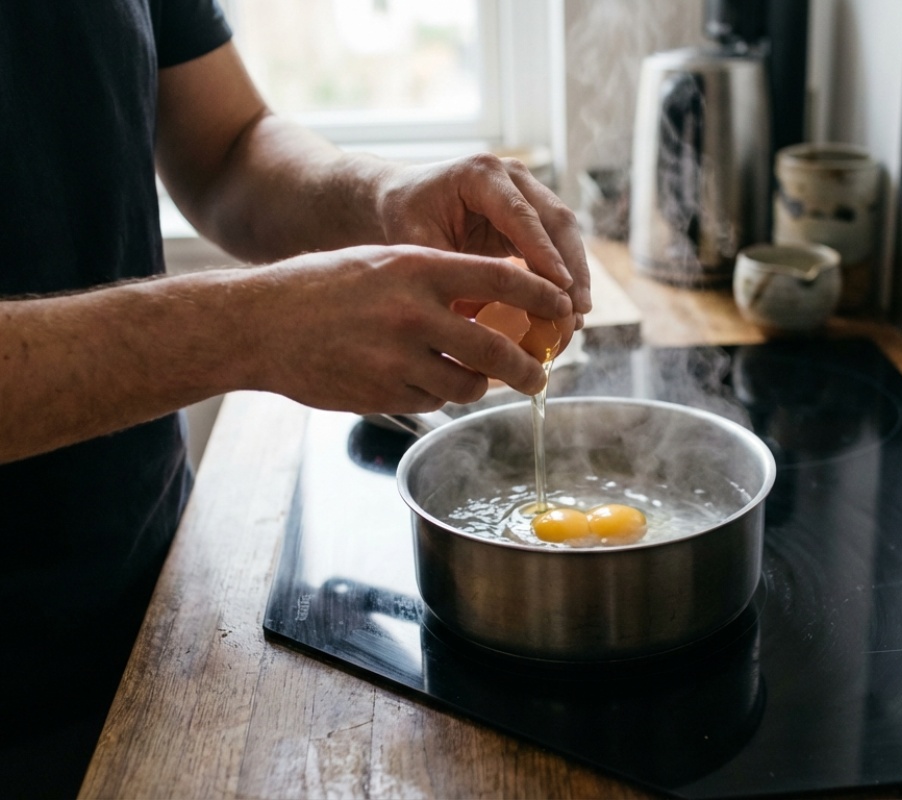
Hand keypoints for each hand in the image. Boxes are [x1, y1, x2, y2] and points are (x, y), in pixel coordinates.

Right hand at [245, 245, 573, 412]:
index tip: (565, 308)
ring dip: (479, 385)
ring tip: (478, 379)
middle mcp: (412, 313)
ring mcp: (396, 358)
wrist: (259, 325)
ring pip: (467, 384)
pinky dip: (438, 394)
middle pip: (496, 349)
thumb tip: (495, 294)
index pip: (500, 281)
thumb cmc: (321, 287)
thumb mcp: (381, 262)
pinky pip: (431, 400)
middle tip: (539, 375)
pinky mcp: (382, 394)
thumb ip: (434, 278)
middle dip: (527, 368)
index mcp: (416, 269)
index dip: (541, 297)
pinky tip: (425, 380)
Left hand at [375, 154, 591, 343]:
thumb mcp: (419, 244)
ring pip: (564, 231)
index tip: (561, 287)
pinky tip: (568, 306)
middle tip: (578, 307)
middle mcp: (511, 176)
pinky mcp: (532, 213)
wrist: (404, 198)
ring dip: (576, 272)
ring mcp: (526, 190)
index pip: (521, 215)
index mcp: (481, 174)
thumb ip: (455, 273)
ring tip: (580, 312)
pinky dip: (564, 273)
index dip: (544, 252)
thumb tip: (488, 320)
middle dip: (571, 265)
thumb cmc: (406, 218)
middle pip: (556, 219)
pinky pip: (557, 243)